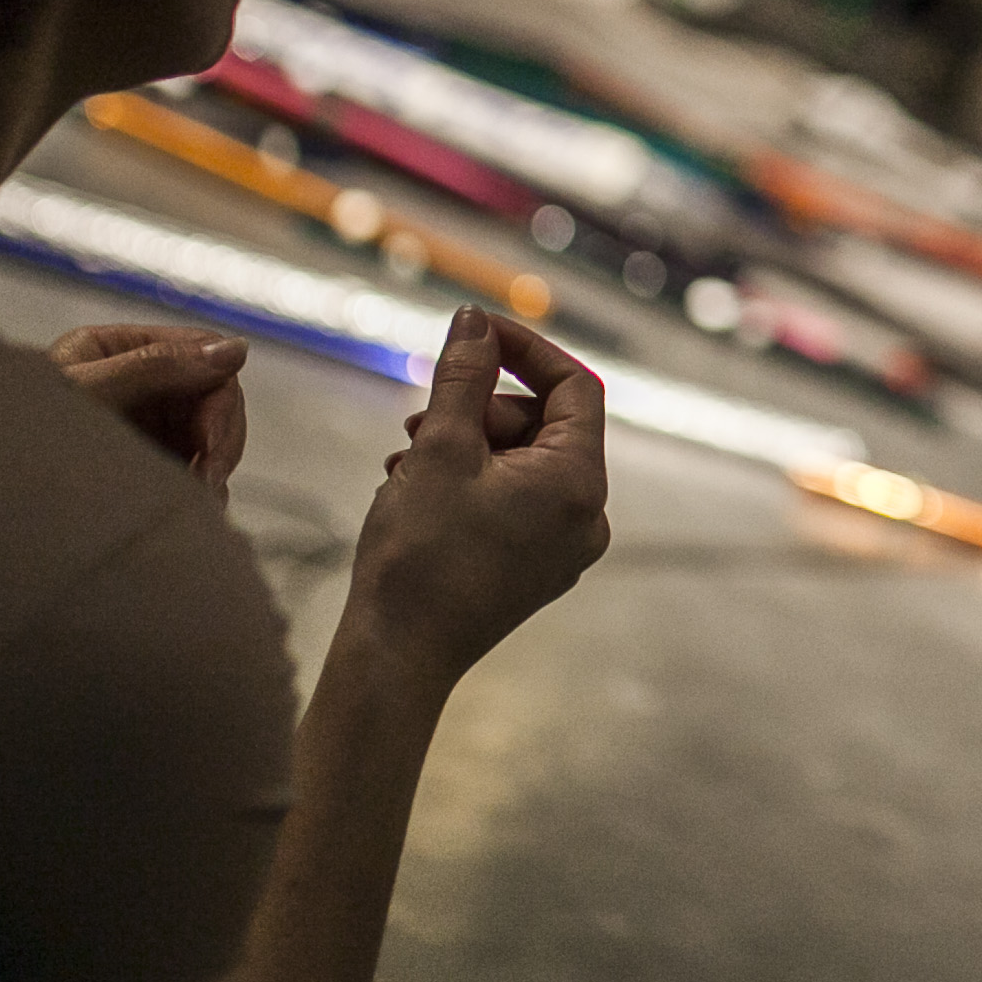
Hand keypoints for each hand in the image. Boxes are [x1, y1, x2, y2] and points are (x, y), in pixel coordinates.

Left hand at [51, 324, 250, 493]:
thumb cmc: (16, 436)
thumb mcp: (90, 394)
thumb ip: (158, 368)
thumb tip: (236, 349)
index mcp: (118, 348)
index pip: (201, 354)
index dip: (220, 396)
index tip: (211, 444)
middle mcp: (135, 382)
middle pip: (213, 397)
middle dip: (219, 439)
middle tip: (207, 482)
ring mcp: (140, 425)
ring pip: (210, 437)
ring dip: (213, 468)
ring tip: (196, 503)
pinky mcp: (142, 464)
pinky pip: (193, 470)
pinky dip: (202, 490)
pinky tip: (191, 510)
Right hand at [342, 306, 609, 691]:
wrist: (396, 659)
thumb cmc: (419, 556)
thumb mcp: (439, 447)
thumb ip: (463, 376)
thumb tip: (475, 322)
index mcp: (579, 484)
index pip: (575, 387)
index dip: (525, 349)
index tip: (473, 333)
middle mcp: (585, 518)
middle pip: (546, 424)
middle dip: (483, 407)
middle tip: (420, 417)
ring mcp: (561, 548)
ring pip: (522, 462)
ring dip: (467, 444)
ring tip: (406, 460)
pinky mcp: (532, 568)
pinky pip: (512, 501)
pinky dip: (469, 482)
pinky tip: (415, 490)